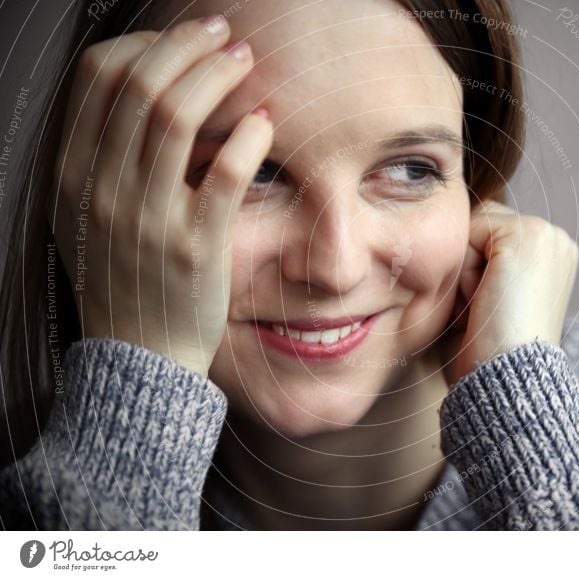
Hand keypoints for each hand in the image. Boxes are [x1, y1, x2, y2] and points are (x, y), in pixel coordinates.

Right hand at [50, 15, 272, 376]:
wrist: (141, 356)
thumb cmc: (125, 279)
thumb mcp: (89, 217)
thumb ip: (106, 158)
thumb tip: (152, 94)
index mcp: (73, 174)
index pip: (98, 78)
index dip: (144, 45)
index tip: (179, 43)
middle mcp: (103, 189)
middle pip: (141, 85)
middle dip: (187, 45)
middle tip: (223, 33)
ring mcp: (148, 218)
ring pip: (176, 116)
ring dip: (217, 75)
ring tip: (245, 61)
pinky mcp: (196, 246)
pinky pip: (223, 173)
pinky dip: (247, 137)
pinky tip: (264, 122)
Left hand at [439, 200, 578, 384]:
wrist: (508, 381)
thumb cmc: (489, 353)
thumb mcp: (490, 300)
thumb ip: (483, 263)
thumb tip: (451, 235)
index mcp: (551, 257)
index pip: (488, 235)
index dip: (472, 271)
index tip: (487, 311)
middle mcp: (555, 240)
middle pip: (479, 227)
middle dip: (469, 266)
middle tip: (484, 311)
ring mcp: (545, 234)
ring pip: (473, 229)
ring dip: (466, 269)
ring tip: (483, 306)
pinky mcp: (527, 236)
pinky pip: (470, 233)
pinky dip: (466, 270)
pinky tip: (483, 299)